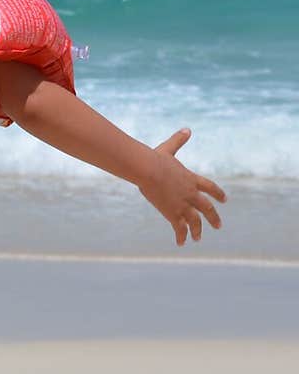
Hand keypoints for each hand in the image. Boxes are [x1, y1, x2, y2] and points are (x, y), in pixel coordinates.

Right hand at [138, 129, 225, 245]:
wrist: (148, 170)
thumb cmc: (156, 158)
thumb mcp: (168, 148)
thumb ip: (178, 140)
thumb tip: (187, 129)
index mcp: (191, 179)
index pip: (210, 187)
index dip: (218, 194)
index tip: (224, 200)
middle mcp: (191, 194)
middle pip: (207, 208)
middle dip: (213, 217)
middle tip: (218, 225)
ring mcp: (183, 205)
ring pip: (195, 221)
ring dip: (198, 230)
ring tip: (198, 238)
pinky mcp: (172, 213)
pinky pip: (179, 228)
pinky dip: (181, 236)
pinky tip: (181, 243)